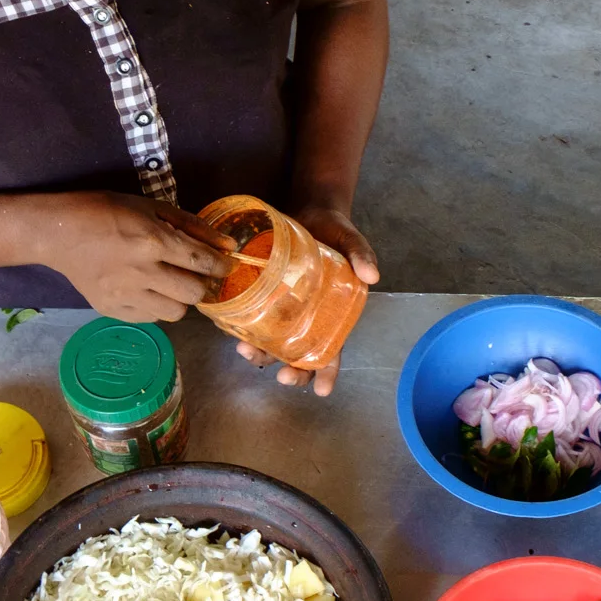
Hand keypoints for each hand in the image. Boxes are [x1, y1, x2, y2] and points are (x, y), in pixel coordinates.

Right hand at [38, 193, 231, 322]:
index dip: (222, 266)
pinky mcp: (111, 310)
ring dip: (180, 299)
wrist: (59, 233)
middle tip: (195, 274)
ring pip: (175, 313)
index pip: (202, 262)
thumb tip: (227, 245)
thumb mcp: (151, 207)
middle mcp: (141, 272)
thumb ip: (192, 226)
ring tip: (170, 283)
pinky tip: (148, 290)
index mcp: (153, 241)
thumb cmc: (106, 211)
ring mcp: (125, 295)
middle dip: (202, 284)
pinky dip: (157, 306)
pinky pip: (151, 318)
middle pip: (194, 294)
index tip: (228, 266)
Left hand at [236, 205, 378, 396]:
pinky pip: (251, 318)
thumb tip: (372, 275)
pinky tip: (228, 329)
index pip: (333, 349)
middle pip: (299, 354)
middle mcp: (307, 317)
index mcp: (332, 312)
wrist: (310, 210)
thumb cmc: (334, 230)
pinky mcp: (264, 295)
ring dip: (260, 353)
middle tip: (280, 375)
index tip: (321, 391)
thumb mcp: (350, 240)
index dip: (328, 372)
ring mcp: (284, 308)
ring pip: (272, 343)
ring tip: (245, 350)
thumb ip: (360, 255)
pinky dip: (240, 328)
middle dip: (291, 370)